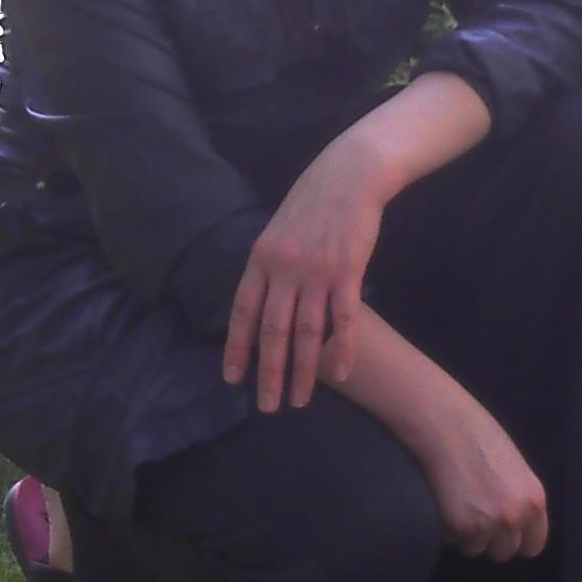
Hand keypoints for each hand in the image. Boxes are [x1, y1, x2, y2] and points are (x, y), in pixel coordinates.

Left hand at [223, 140, 388, 412]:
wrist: (349, 174)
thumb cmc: (313, 202)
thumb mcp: (277, 230)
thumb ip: (267, 266)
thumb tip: (258, 300)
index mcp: (261, 258)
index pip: (242, 311)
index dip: (236, 347)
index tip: (232, 378)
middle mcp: (284, 268)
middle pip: (273, 330)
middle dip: (268, 372)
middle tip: (266, 406)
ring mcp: (316, 271)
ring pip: (306, 332)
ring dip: (303, 371)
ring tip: (298, 401)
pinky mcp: (347, 271)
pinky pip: (344, 319)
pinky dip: (343, 349)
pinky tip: (342, 373)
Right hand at [416, 400, 547, 562]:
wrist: (443, 424)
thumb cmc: (477, 434)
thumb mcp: (515, 467)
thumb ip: (519, 498)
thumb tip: (516, 524)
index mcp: (534, 501)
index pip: (533, 545)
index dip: (518, 540)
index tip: (506, 534)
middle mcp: (513, 518)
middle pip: (503, 552)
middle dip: (490, 539)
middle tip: (476, 513)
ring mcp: (484, 526)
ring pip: (474, 548)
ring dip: (465, 534)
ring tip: (457, 502)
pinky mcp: (455, 528)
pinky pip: (451, 540)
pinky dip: (445, 527)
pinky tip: (443, 500)